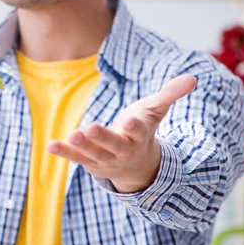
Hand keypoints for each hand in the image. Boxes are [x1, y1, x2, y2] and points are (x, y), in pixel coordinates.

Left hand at [48, 74, 196, 193]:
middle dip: (103, 137)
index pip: (140, 131)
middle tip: (91, 128)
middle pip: (114, 144)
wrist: (137, 166)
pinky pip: (76, 158)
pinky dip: (64, 152)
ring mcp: (105, 158)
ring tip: (72, 135)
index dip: (136, 126)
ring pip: (93, 153)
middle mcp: (123, 150)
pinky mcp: (89, 162)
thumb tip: (193, 78)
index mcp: (140, 136)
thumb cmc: (143, 130)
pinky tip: (51, 145)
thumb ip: (170, 94)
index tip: (132, 120)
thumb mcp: (156, 111)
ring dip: (81, 146)